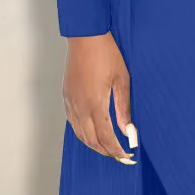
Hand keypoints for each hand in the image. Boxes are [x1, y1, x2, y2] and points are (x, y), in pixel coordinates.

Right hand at [62, 33, 137, 163]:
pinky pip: (73, 123)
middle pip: (91, 140)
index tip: (127, 157)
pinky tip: (93, 133)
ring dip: (94, 145)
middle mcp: (79, 107)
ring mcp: (71, 103)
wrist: (86, 37)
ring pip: (80, 134)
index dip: (116, 150)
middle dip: (106, 152)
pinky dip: (83, 134)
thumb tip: (128, 131)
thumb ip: (123, 109)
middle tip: (120, 156)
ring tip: (109, 148)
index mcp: (95, 104)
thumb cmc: (107, 55)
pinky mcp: (66, 97)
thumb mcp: (122, 81)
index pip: (106, 138)